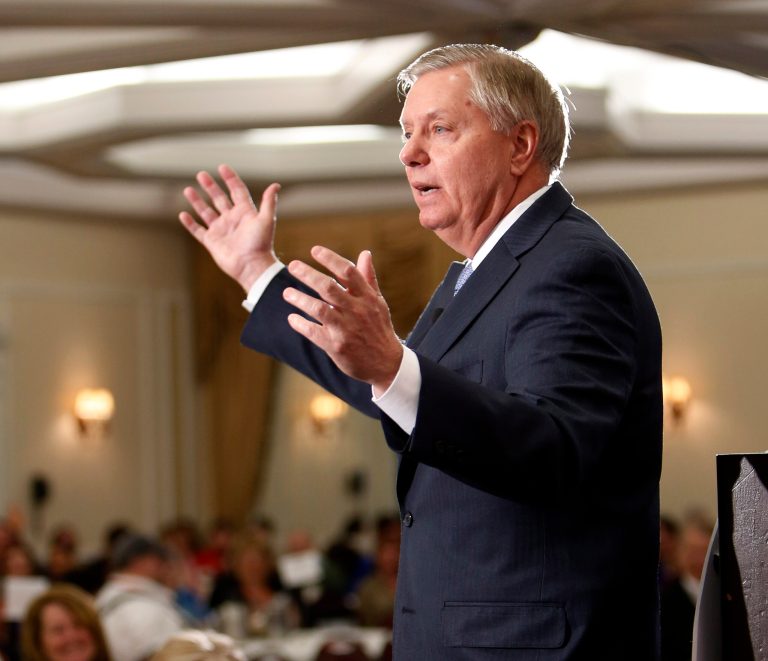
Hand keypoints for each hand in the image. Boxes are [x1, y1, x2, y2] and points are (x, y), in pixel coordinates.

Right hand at [179, 164, 280, 291]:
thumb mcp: (266, 220)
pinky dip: (190, 223)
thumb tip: (276, 184)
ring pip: (206, 212)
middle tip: (201, 174)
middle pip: (219, 199)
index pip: (237, 191)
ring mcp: (221, 230)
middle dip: (210, 186)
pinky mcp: (212, 242)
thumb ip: (269, 202)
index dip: (230, 179)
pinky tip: (183, 215)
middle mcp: (232, 219)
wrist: (251, 266)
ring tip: (188, 190)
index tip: (222, 167)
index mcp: (245, 212)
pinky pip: (198, 230)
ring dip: (197, 201)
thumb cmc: (260, 244)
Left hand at [283, 247, 402, 390]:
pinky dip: (301, 324)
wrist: (386, 364)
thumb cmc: (379, 328)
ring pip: (318, 309)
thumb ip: (368, 278)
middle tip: (293, 266)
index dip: (330, 259)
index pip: (348, 272)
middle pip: (328, 287)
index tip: (314, 250)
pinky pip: (313, 332)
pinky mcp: (336, 347)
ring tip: (286, 293)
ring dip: (300, 299)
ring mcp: (346, 329)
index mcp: (368, 298)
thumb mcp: (378, 302)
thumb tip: (365, 253)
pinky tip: (292, 318)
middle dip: (308, 275)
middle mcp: (357, 311)